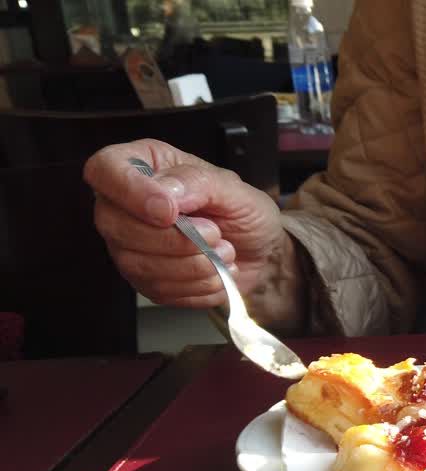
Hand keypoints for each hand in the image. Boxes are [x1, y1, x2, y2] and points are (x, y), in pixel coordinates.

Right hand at [84, 139, 288, 307]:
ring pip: (135, 262)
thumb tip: (167, 192)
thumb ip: (200, 183)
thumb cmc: (243, 211)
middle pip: (114, 224)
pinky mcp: (145, 280)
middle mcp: (125, 205)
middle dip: (172, 239)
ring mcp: (130, 246)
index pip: (104, 169)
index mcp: (144, 165)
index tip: (170, 212)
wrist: (260, 250)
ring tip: (224, 253)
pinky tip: (217, 274)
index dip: (130, 192)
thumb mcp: (234, 188)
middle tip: (215, 234)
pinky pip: (156, 289)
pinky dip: (195, 286)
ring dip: (190, 265)